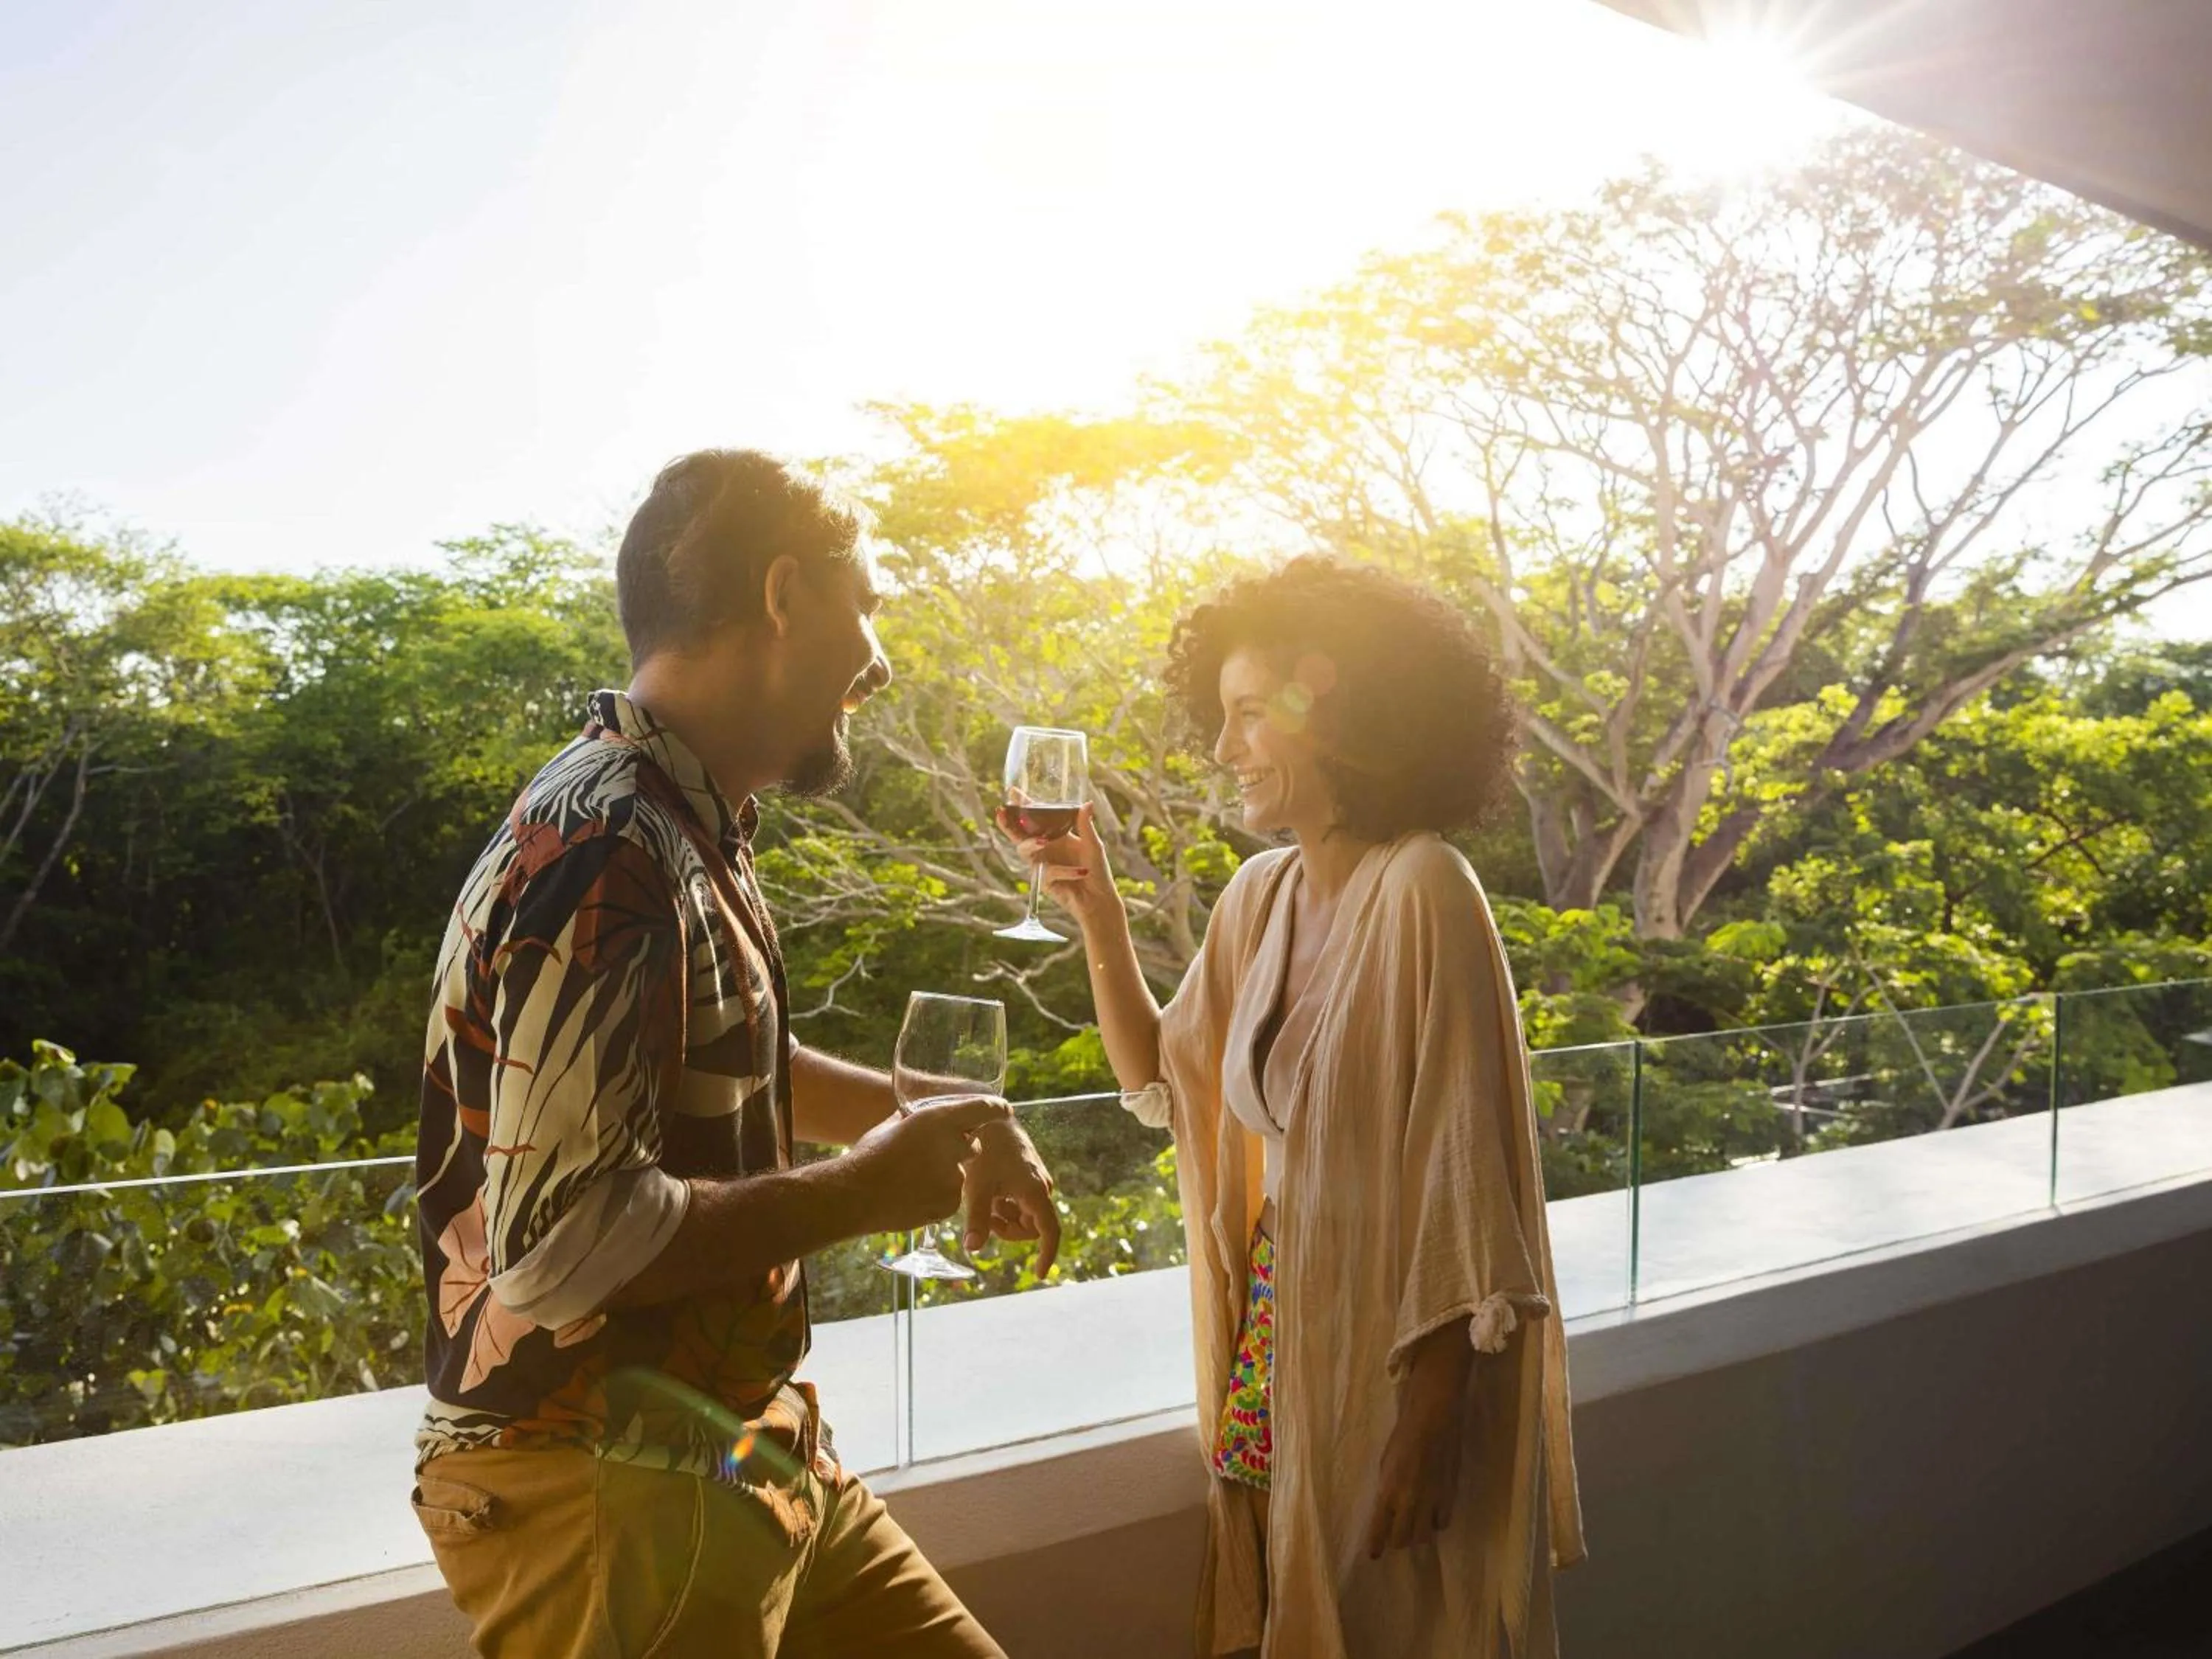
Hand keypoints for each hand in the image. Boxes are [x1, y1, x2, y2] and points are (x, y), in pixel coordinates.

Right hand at [845, 1095, 1009, 1233]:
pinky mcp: (949, 1204)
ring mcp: (953, 1178)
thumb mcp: (891, 1126)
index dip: (995, 1108)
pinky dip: (937, 1197)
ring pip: (958, 1176)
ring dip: (944, 1177)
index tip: (1005, 1110)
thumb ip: (912, 1120)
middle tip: (934, 1156)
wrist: (856, 1195)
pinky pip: (949, 1198)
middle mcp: (953, 1146)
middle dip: (961, 1151)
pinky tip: (912, 1196)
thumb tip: (916, 1116)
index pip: (980, 1109)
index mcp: (939, 1121)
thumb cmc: (869, 1156)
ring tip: (910, 1181)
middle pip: (972, 1147)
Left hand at [959, 1118, 1061, 1275]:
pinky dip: (1005, 1205)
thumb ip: (976, 1220)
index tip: (1038, 1273)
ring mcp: (1036, 1179)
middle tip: (984, 1220)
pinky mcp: (1028, 1173)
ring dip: (1005, 1217)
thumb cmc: (983, 1150)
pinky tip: (988, 1192)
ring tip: (983, 1201)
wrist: (988, 1118)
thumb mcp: (976, 1188)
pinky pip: (1021, 1201)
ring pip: (1025, 1214)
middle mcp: (1041, 1187)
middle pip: (1032, 1227)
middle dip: (1009, 1230)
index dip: (1047, 1255)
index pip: (1050, 1232)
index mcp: (1035, 1192)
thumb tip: (972, 1250)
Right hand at [999, 802, 1120, 934]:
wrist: (1099, 899)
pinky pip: (1048, 872)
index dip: (1024, 806)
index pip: (1037, 818)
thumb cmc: (1097, 871)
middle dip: (1009, 823)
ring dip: (1031, 844)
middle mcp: (1046, 848)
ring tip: (1044, 841)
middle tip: (1002, 812)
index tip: (1013, 792)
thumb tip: (1087, 803)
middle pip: (1020, 834)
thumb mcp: (1093, 845)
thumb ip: (1085, 825)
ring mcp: (1042, 864)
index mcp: (1057, 836)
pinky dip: (1065, 871)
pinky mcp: (1043, 882)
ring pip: (1024, 851)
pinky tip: (1080, 872)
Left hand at [1362, 1388, 1463, 1559]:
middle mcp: (1408, 1502)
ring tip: (1415, 1527)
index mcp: (1387, 1492)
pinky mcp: (1449, 1497)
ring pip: (1424, 1537)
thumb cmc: (1402, 1438)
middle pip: (1402, 1540)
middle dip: (1398, 1541)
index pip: (1379, 1529)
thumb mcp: (1385, 1465)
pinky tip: (1433, 1515)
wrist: (1433, 1423)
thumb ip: (1386, 1490)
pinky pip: (1442, 1523)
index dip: (1375, 1545)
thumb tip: (1387, 1509)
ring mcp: (1430, 1502)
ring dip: (1417, 1535)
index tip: (1373, 1556)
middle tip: (1396, 1536)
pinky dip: (1436, 1523)